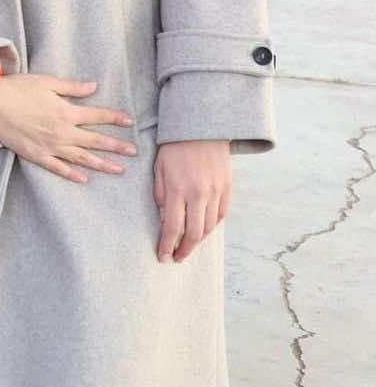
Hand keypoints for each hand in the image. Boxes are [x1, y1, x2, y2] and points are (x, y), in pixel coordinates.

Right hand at [0, 74, 135, 183]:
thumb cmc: (17, 89)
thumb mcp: (46, 82)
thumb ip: (71, 87)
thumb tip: (94, 86)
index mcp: (66, 112)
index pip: (97, 116)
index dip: (115, 118)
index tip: (130, 121)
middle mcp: (62, 131)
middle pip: (95, 140)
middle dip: (116, 146)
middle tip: (133, 152)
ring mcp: (50, 145)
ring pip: (81, 158)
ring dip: (101, 164)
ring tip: (118, 170)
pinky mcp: (36, 155)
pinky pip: (58, 167)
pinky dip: (71, 174)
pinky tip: (84, 179)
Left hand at [153, 140, 231, 262]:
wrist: (202, 128)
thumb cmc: (174, 148)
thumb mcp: (159, 169)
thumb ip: (161, 196)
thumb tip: (165, 221)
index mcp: (178, 189)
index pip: (172, 227)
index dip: (167, 246)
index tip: (162, 257)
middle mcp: (199, 194)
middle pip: (193, 233)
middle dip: (183, 250)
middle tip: (175, 258)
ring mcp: (216, 192)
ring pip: (209, 227)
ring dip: (198, 241)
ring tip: (187, 247)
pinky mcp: (228, 188)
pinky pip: (221, 215)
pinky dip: (212, 226)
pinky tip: (203, 231)